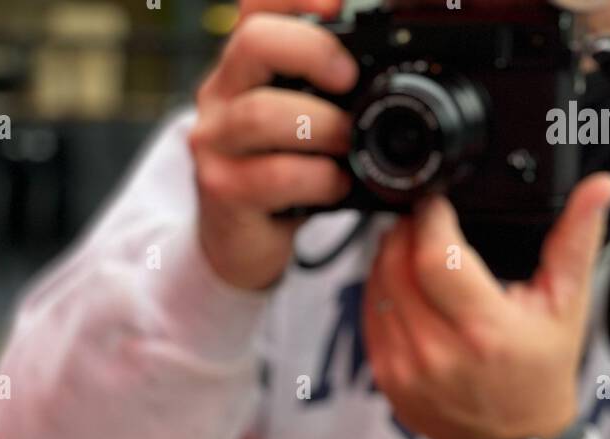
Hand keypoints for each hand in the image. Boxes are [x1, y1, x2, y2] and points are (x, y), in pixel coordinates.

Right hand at [189, 0, 358, 289]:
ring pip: (261, 113)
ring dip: (321, 126)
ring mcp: (214, 142)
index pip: (256, 7)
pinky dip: (316, 179)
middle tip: (349, 78)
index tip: (338, 5)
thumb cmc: (282, 179)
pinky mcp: (221, 189)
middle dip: (313, 51)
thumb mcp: (303, 126)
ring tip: (347, 143)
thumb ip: (329, 93)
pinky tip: (334, 184)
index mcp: (244, 68)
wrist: (241, 244)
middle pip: (253, 43)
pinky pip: (273, 175)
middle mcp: (220, 95)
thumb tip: (395, 69)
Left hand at [362, 175, 609, 438]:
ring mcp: (407, 371)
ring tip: (412, 247)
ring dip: (387, 258)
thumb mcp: (566, 307)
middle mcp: (439, 354)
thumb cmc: (541, 375)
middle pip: (395, 267)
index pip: (433, 257)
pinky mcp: (388, 381)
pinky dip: (379, 292)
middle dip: (404, 232)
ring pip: (376, 290)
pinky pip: (369, 319)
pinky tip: (402, 284)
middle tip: (421, 220)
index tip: (438, 203)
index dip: (429, 218)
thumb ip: (576, 241)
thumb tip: (600, 188)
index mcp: (484, 331)